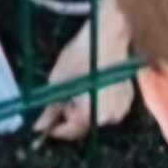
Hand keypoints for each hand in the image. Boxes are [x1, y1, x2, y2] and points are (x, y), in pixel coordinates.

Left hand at [33, 5, 134, 140]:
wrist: (107, 36)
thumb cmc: (80, 56)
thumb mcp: (58, 82)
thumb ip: (50, 109)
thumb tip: (38, 127)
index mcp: (92, 115)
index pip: (71, 131)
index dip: (55, 128)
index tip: (44, 122)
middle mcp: (110, 117)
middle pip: (84, 124)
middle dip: (71, 114)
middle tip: (62, 97)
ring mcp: (122, 108)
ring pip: (97, 115)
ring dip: (85, 107)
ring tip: (78, 88)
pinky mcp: (129, 98)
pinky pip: (109, 106)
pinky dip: (99, 100)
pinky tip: (94, 84)